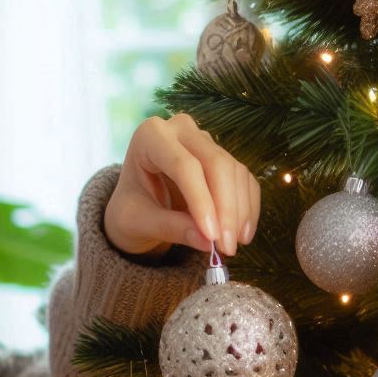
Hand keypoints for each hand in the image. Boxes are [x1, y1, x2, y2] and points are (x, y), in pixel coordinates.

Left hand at [103, 112, 260, 258]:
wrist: (137, 203)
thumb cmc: (130, 209)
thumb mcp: (139, 222)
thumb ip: (169, 228)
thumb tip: (208, 242)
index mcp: (150, 136)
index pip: (183, 166)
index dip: (201, 201)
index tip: (211, 237)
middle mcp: (181, 130)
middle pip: (216, 164)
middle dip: (225, 209)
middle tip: (226, 247)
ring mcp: (206, 141)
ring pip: (234, 172)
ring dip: (239, 212)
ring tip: (231, 247)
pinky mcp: (224, 158)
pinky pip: (244, 181)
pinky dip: (247, 208)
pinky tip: (243, 235)